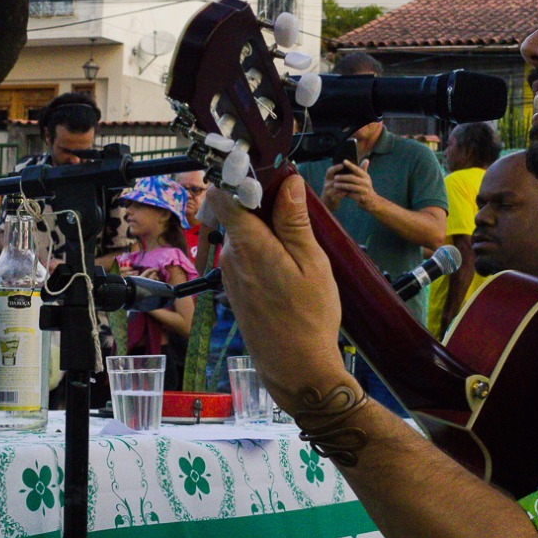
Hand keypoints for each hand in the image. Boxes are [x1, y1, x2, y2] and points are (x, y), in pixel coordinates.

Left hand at [206, 174, 350, 410]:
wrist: (296, 369)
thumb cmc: (309, 319)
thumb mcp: (312, 264)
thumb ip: (295, 221)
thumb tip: (288, 182)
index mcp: (249, 246)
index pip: (224, 195)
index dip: (237, 175)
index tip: (260, 168)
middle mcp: (232, 258)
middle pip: (236, 212)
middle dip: (261, 203)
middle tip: (295, 208)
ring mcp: (231, 275)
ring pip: (243, 235)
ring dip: (265, 230)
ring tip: (298, 243)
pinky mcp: (236, 289)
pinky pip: (245, 256)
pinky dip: (263, 250)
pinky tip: (288, 265)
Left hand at [324, 159, 378, 211]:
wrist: (372, 202)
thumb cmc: (366, 188)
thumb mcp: (366, 179)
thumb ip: (364, 170)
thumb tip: (366, 159)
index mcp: (366, 176)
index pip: (357, 169)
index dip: (350, 165)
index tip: (344, 161)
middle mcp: (366, 182)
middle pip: (352, 178)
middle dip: (343, 177)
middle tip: (335, 177)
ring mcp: (364, 190)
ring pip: (351, 187)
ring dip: (342, 186)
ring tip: (335, 185)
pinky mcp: (361, 198)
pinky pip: (351, 195)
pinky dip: (344, 193)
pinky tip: (338, 192)